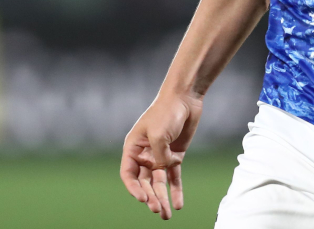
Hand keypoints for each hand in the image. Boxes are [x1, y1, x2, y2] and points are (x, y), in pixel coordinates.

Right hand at [121, 91, 202, 219]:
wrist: (185, 98)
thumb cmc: (166, 112)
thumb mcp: (159, 134)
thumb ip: (160, 156)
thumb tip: (166, 169)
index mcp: (133, 148)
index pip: (129, 174)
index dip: (134, 189)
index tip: (143, 198)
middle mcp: (144, 154)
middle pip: (145, 182)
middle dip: (150, 197)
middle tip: (158, 210)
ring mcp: (160, 156)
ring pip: (159, 182)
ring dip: (162, 198)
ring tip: (167, 215)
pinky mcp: (175, 155)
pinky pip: (174, 176)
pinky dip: (176, 190)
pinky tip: (179, 204)